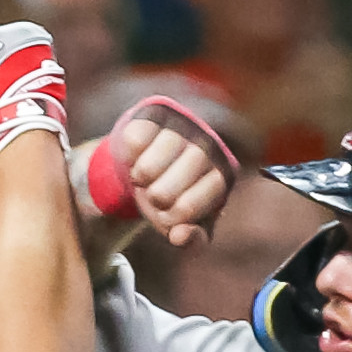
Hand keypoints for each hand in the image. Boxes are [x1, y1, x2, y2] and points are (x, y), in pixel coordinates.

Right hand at [84, 95, 239, 249]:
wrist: (150, 162)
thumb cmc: (173, 196)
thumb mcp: (188, 221)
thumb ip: (192, 239)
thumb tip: (179, 236)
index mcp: (221, 175)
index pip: (188, 208)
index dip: (170, 218)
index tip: (169, 214)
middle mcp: (207, 145)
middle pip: (166, 192)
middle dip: (152, 201)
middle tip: (154, 195)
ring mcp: (182, 126)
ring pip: (148, 167)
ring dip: (139, 180)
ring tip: (144, 178)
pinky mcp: (156, 113)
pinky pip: (134, 142)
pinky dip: (129, 157)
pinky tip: (137, 157)